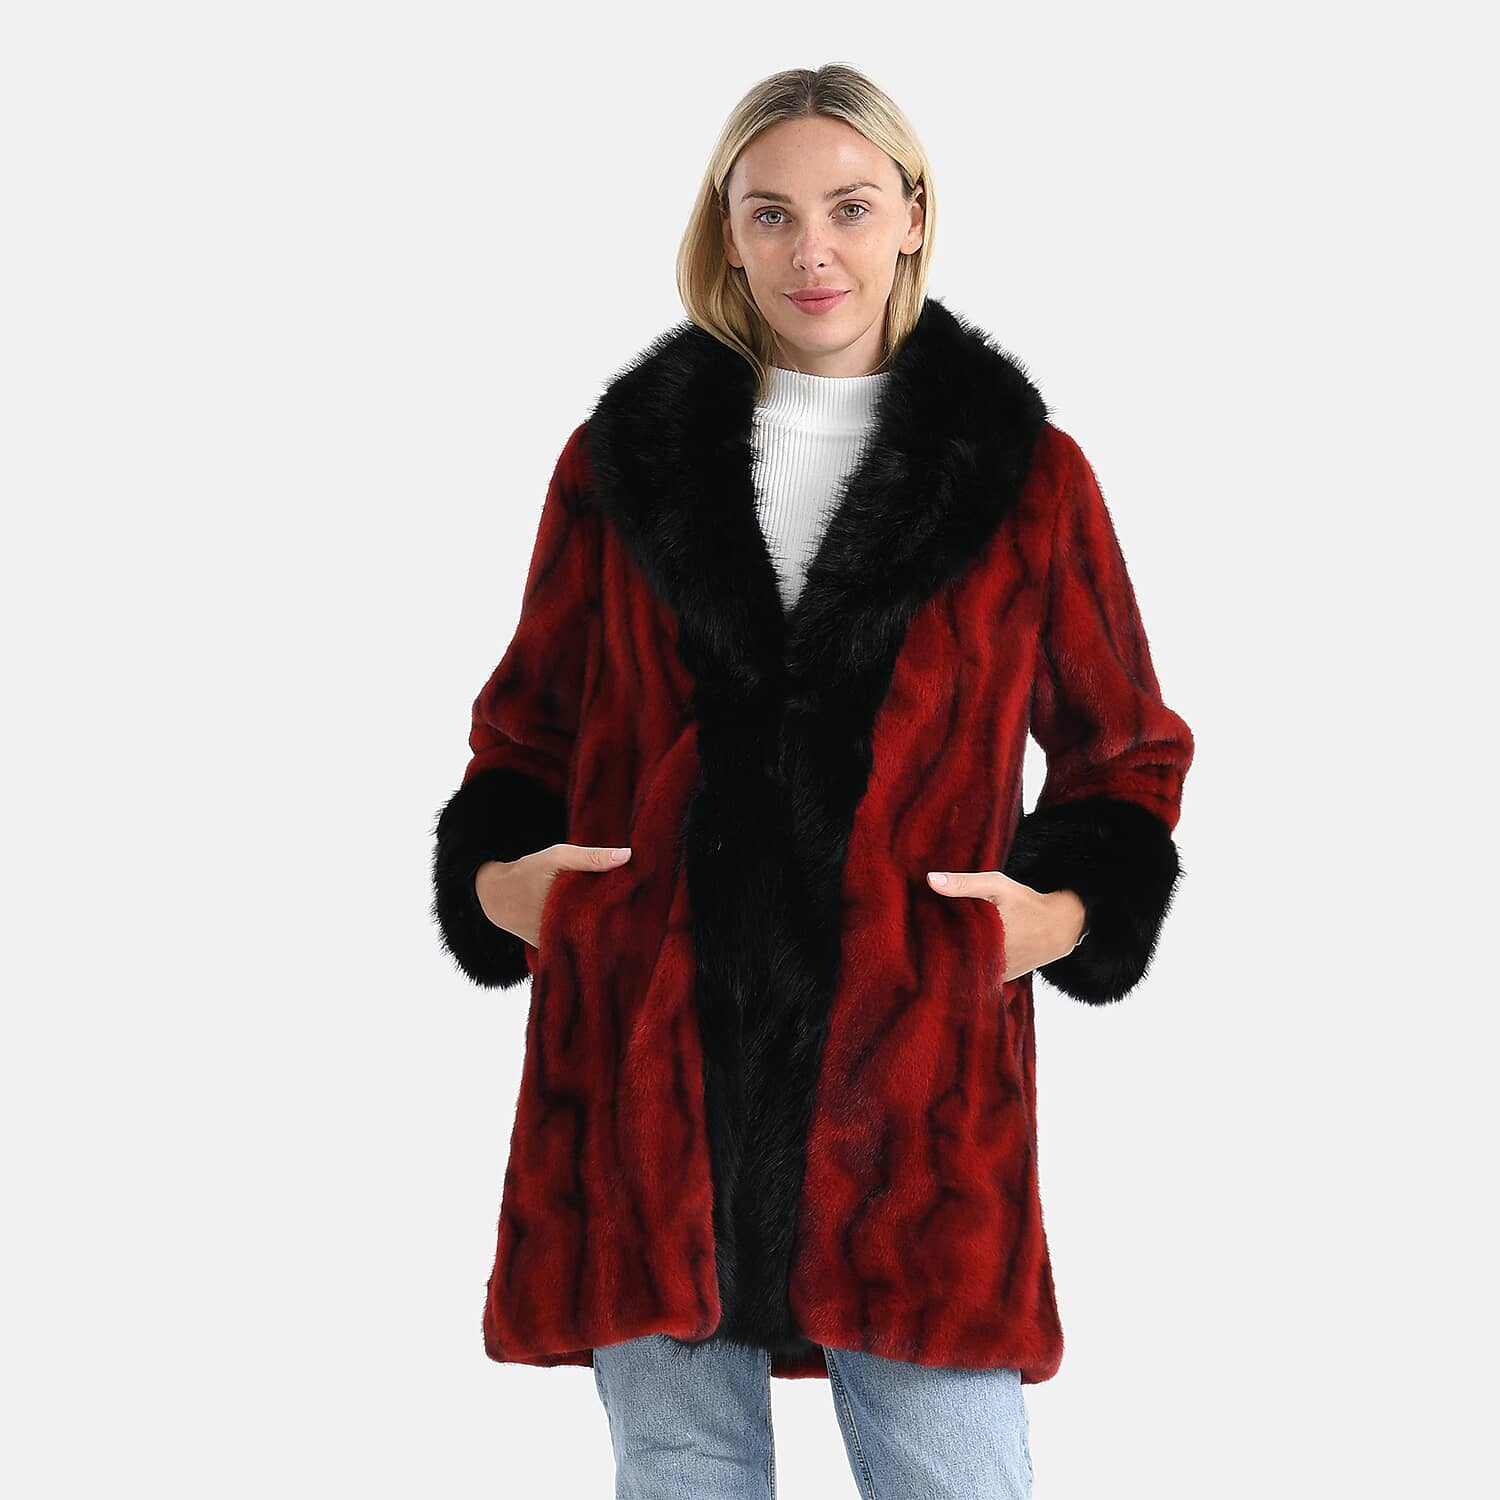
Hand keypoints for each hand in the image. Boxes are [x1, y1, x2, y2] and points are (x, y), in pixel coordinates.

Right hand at [476, 844, 632, 950]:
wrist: (496, 894)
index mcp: (567, 913)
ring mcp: (557, 947)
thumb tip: (628, 856)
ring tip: (632, 926)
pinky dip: (590, 939)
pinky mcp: (552, 951)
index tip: (646, 908)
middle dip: (620, 927)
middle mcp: (563, 936)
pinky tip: (609, 931)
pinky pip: (576, 947)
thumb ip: (591, 857)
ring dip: (607, 934)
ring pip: (590, 943)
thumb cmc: (529, 871)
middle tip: (644, 918)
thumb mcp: (557, 857)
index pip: (607, 921)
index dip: (627, 915)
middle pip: (601, 935)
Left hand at [926, 869, 1086, 981]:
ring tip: (929, 945)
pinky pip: (976, 974)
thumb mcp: (997, 886)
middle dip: (933, 948)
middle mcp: (987, 962)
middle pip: (949, 957)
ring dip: (949, 958)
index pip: (940, 943)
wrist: (1059, 927)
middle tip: (917, 936)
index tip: (912, 926)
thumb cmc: (1026, 903)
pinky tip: (955, 952)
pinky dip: (966, 964)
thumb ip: (964, 883)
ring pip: (962, 968)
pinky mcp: (1000, 979)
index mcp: (982, 940)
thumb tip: (930, 880)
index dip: (924, 936)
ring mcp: (994, 974)